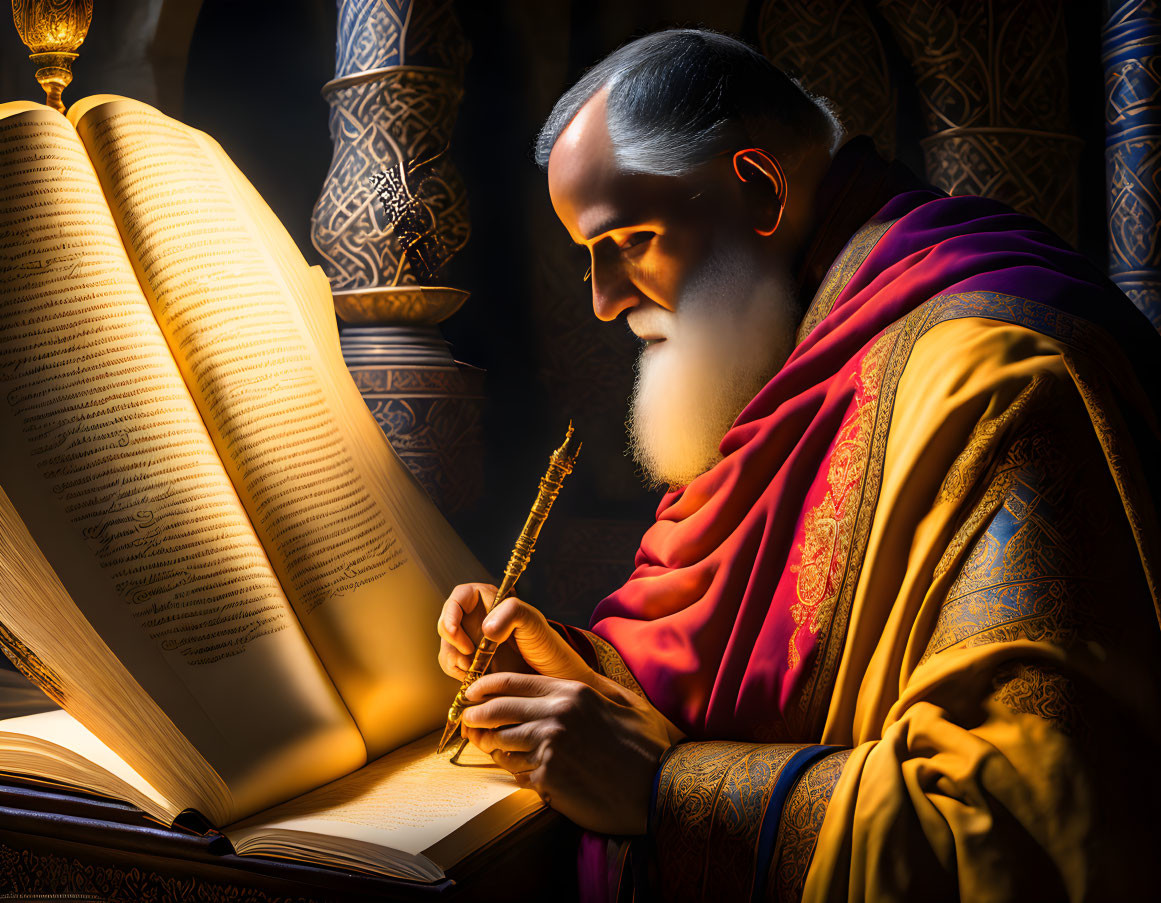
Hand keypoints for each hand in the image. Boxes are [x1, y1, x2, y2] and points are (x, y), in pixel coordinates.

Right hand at [437, 583, 591, 681]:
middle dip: (452, 642)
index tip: (454, 631)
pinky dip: (460, 676)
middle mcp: (477, 620)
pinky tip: (476, 680)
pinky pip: (454, 668)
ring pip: (447, 649)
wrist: (552, 677)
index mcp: (489, 601)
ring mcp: (473, 643)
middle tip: (469, 658)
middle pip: (446, 625)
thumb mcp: (532, 621)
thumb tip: (486, 628)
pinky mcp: (472, 665)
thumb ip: (511, 612)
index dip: (450, 613)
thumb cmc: (546, 644)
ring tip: (475, 672)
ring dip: (454, 662)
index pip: (458, 598)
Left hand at [461, 669, 673, 834]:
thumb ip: (594, 687)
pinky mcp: (548, 779)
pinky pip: (518, 774)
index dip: (484, 686)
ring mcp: (549, 748)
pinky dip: (517, 773)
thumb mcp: (625, 702)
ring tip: (490, 746)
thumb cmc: (647, 745)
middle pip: (497, 711)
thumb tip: (574, 680)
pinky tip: (523, 773)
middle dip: (475, 715)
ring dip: (493, 746)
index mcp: (571, 692)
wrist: (659, 788)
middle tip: (466, 720)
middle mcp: (555, 716)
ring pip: (502, 743)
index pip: (512, 682)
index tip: (471, 692)